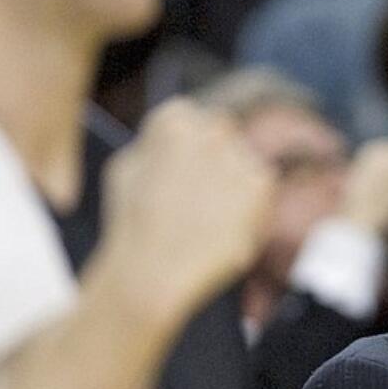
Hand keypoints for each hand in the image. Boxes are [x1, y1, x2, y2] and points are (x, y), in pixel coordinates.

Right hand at [99, 99, 274, 334]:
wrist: (154, 271)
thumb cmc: (132, 225)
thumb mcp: (126, 168)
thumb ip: (153, 144)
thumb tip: (169, 136)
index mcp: (174, 117)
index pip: (193, 119)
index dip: (188, 154)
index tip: (179, 181)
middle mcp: (209, 127)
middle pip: (223, 137)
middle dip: (215, 163)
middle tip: (198, 202)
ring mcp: (238, 153)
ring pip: (243, 164)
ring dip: (233, 186)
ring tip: (206, 221)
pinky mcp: (261, 183)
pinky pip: (261, 190)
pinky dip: (250, 209)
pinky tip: (223, 228)